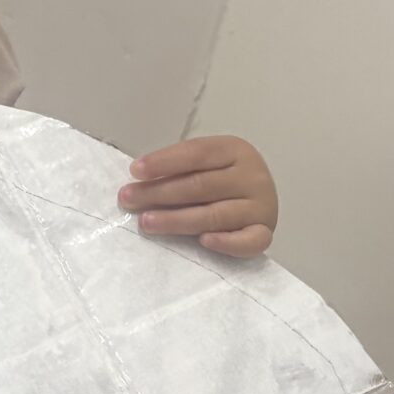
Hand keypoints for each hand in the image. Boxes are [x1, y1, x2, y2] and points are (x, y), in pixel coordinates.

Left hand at [118, 136, 277, 257]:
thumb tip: (137, 183)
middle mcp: (252, 176)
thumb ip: (179, 170)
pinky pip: (250, 241)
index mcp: (235, 150)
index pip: (196, 154)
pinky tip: (203, 242)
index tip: (134, 172)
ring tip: (147, 222)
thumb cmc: (221, 179)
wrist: (260, 199)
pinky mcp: (265, 232)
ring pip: (216, 215)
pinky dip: (227, 242)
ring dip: (177, 220)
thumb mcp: (205, 164)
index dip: (164, 162)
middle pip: (201, 185)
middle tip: (129, 200)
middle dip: (160, 193)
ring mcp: (261, 206)